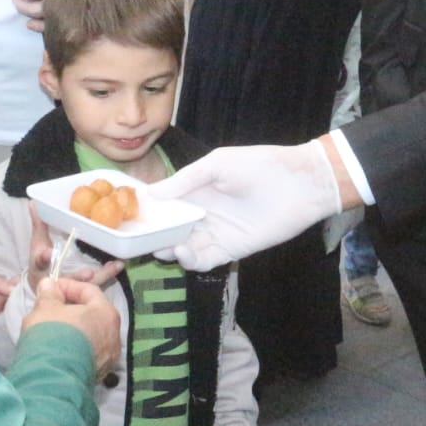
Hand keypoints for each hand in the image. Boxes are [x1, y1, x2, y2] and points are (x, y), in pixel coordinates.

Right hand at [23, 276, 121, 380]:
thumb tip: (50, 284)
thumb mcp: (45, 308)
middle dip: (71, 308)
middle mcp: (114, 335)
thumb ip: (49, 294)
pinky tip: (57, 348)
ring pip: (90, 334)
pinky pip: (87, 352)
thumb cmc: (51, 335)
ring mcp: (108, 357)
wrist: (50, 379)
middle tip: (50, 308)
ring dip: (73, 328)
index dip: (68, 286)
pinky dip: (75, 346)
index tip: (50, 289)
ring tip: (52, 329)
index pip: (89, 290)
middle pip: (92, 313)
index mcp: (106, 313)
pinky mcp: (99, 374)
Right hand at [25, 208, 123, 293]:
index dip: (44, 258)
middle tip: (88, 273)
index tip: (48, 253)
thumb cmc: (41, 263)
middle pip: (65, 279)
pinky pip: (97, 282)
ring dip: (100, 276)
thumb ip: (38, 224)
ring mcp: (70, 286)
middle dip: (77, 277)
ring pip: (85, 285)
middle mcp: (55, 279)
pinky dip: (109, 274)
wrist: (43, 288)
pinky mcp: (83, 289)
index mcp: (40, 266)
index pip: (40, 261)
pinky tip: (119, 264)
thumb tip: (33, 202)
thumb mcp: (37, 244)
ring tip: (114, 265)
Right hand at [149, 140, 343, 271]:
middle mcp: (202, 214)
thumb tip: (150, 193)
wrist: (299, 186)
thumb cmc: (259, 166)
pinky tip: (183, 252)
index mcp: (195, 190)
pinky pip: (204, 260)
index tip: (126, 216)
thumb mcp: (217, 165)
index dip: (147, 211)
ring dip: (169, 250)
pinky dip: (190, 261)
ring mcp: (215, 233)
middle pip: (169, 230)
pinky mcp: (230, 250)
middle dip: (153, 236)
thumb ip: (184, 180)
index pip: (164, 205)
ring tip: (162, 247)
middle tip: (138, 240)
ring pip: (183, 248)